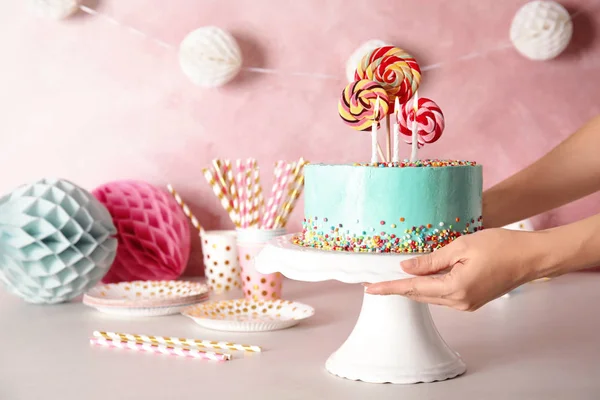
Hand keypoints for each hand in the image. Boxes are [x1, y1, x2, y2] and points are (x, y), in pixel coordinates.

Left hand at [363, 228, 547, 310]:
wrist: (531, 257)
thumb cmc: (501, 246)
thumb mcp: (460, 247)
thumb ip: (431, 260)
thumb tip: (406, 267)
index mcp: (455, 288)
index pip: (413, 288)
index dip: (390, 288)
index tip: (371, 289)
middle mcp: (459, 302)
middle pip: (420, 295)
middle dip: (398, 289)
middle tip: (377, 284)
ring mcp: (467, 304)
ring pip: (431, 296)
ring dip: (414, 288)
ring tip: (394, 279)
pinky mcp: (473, 300)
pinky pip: (443, 295)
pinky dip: (429, 287)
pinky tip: (422, 278)